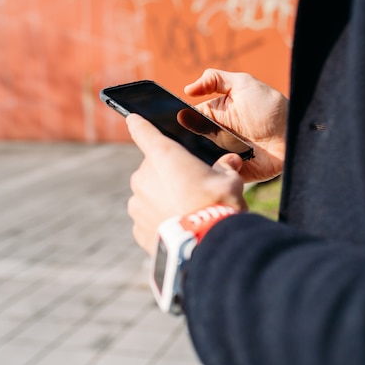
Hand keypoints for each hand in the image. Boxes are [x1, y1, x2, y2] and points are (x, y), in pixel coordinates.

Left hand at [126, 114, 246, 255]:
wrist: (204, 245)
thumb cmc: (217, 204)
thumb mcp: (230, 181)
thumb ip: (226, 168)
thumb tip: (231, 161)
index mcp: (164, 155)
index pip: (144, 131)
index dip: (139, 125)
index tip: (133, 119)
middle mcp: (144, 176)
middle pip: (153, 169)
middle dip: (169, 175)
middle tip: (193, 188)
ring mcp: (137, 203)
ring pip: (149, 195)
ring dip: (163, 199)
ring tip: (188, 212)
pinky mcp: (138, 228)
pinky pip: (148, 219)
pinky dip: (160, 221)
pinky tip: (180, 228)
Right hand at [183, 69, 287, 182]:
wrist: (293, 133)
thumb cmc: (269, 106)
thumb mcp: (243, 84)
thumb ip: (215, 80)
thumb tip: (186, 90)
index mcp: (213, 118)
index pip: (186, 121)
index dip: (176, 122)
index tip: (165, 122)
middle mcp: (215, 138)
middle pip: (189, 143)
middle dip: (181, 143)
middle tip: (175, 141)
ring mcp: (224, 156)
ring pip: (200, 160)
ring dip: (196, 158)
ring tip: (192, 155)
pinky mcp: (235, 172)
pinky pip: (218, 174)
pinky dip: (214, 172)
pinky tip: (213, 166)